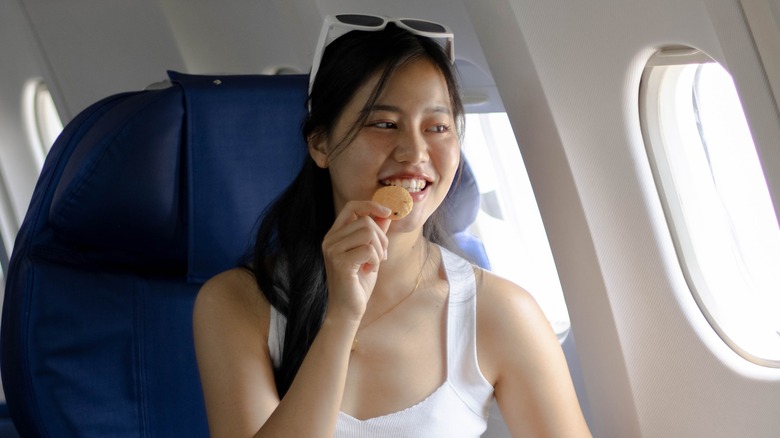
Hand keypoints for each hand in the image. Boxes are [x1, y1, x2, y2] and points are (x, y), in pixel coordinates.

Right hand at [321, 201, 391, 322]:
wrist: (347, 310)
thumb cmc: (358, 282)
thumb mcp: (370, 253)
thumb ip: (375, 234)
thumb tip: (385, 214)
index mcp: (334, 235)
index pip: (351, 206)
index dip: (370, 205)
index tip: (386, 212)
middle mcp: (329, 240)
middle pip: (365, 221)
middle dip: (382, 238)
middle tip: (381, 256)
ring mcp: (332, 250)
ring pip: (368, 233)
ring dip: (379, 249)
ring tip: (374, 264)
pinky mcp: (340, 262)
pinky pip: (368, 249)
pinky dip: (375, 260)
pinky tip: (369, 271)